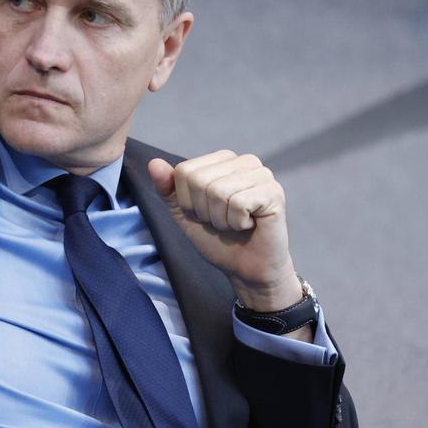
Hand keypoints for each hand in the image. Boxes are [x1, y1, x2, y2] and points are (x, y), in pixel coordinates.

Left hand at [147, 152, 302, 312]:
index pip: (184, 171)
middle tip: (222, 222)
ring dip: (221, 219)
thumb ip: (167, 188)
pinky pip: (238, 204)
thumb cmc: (217, 238)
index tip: (205, 214)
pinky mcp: (274, 193)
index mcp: (222, 160)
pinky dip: (237, 223)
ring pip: (218, 192)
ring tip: (235, 224)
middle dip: (204, 211)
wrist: (245, 268)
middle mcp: (245, 161)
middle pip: (199, 180)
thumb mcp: (184, 213)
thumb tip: (153, 163)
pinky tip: (249, 226)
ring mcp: (263, 175)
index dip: (187, 201)